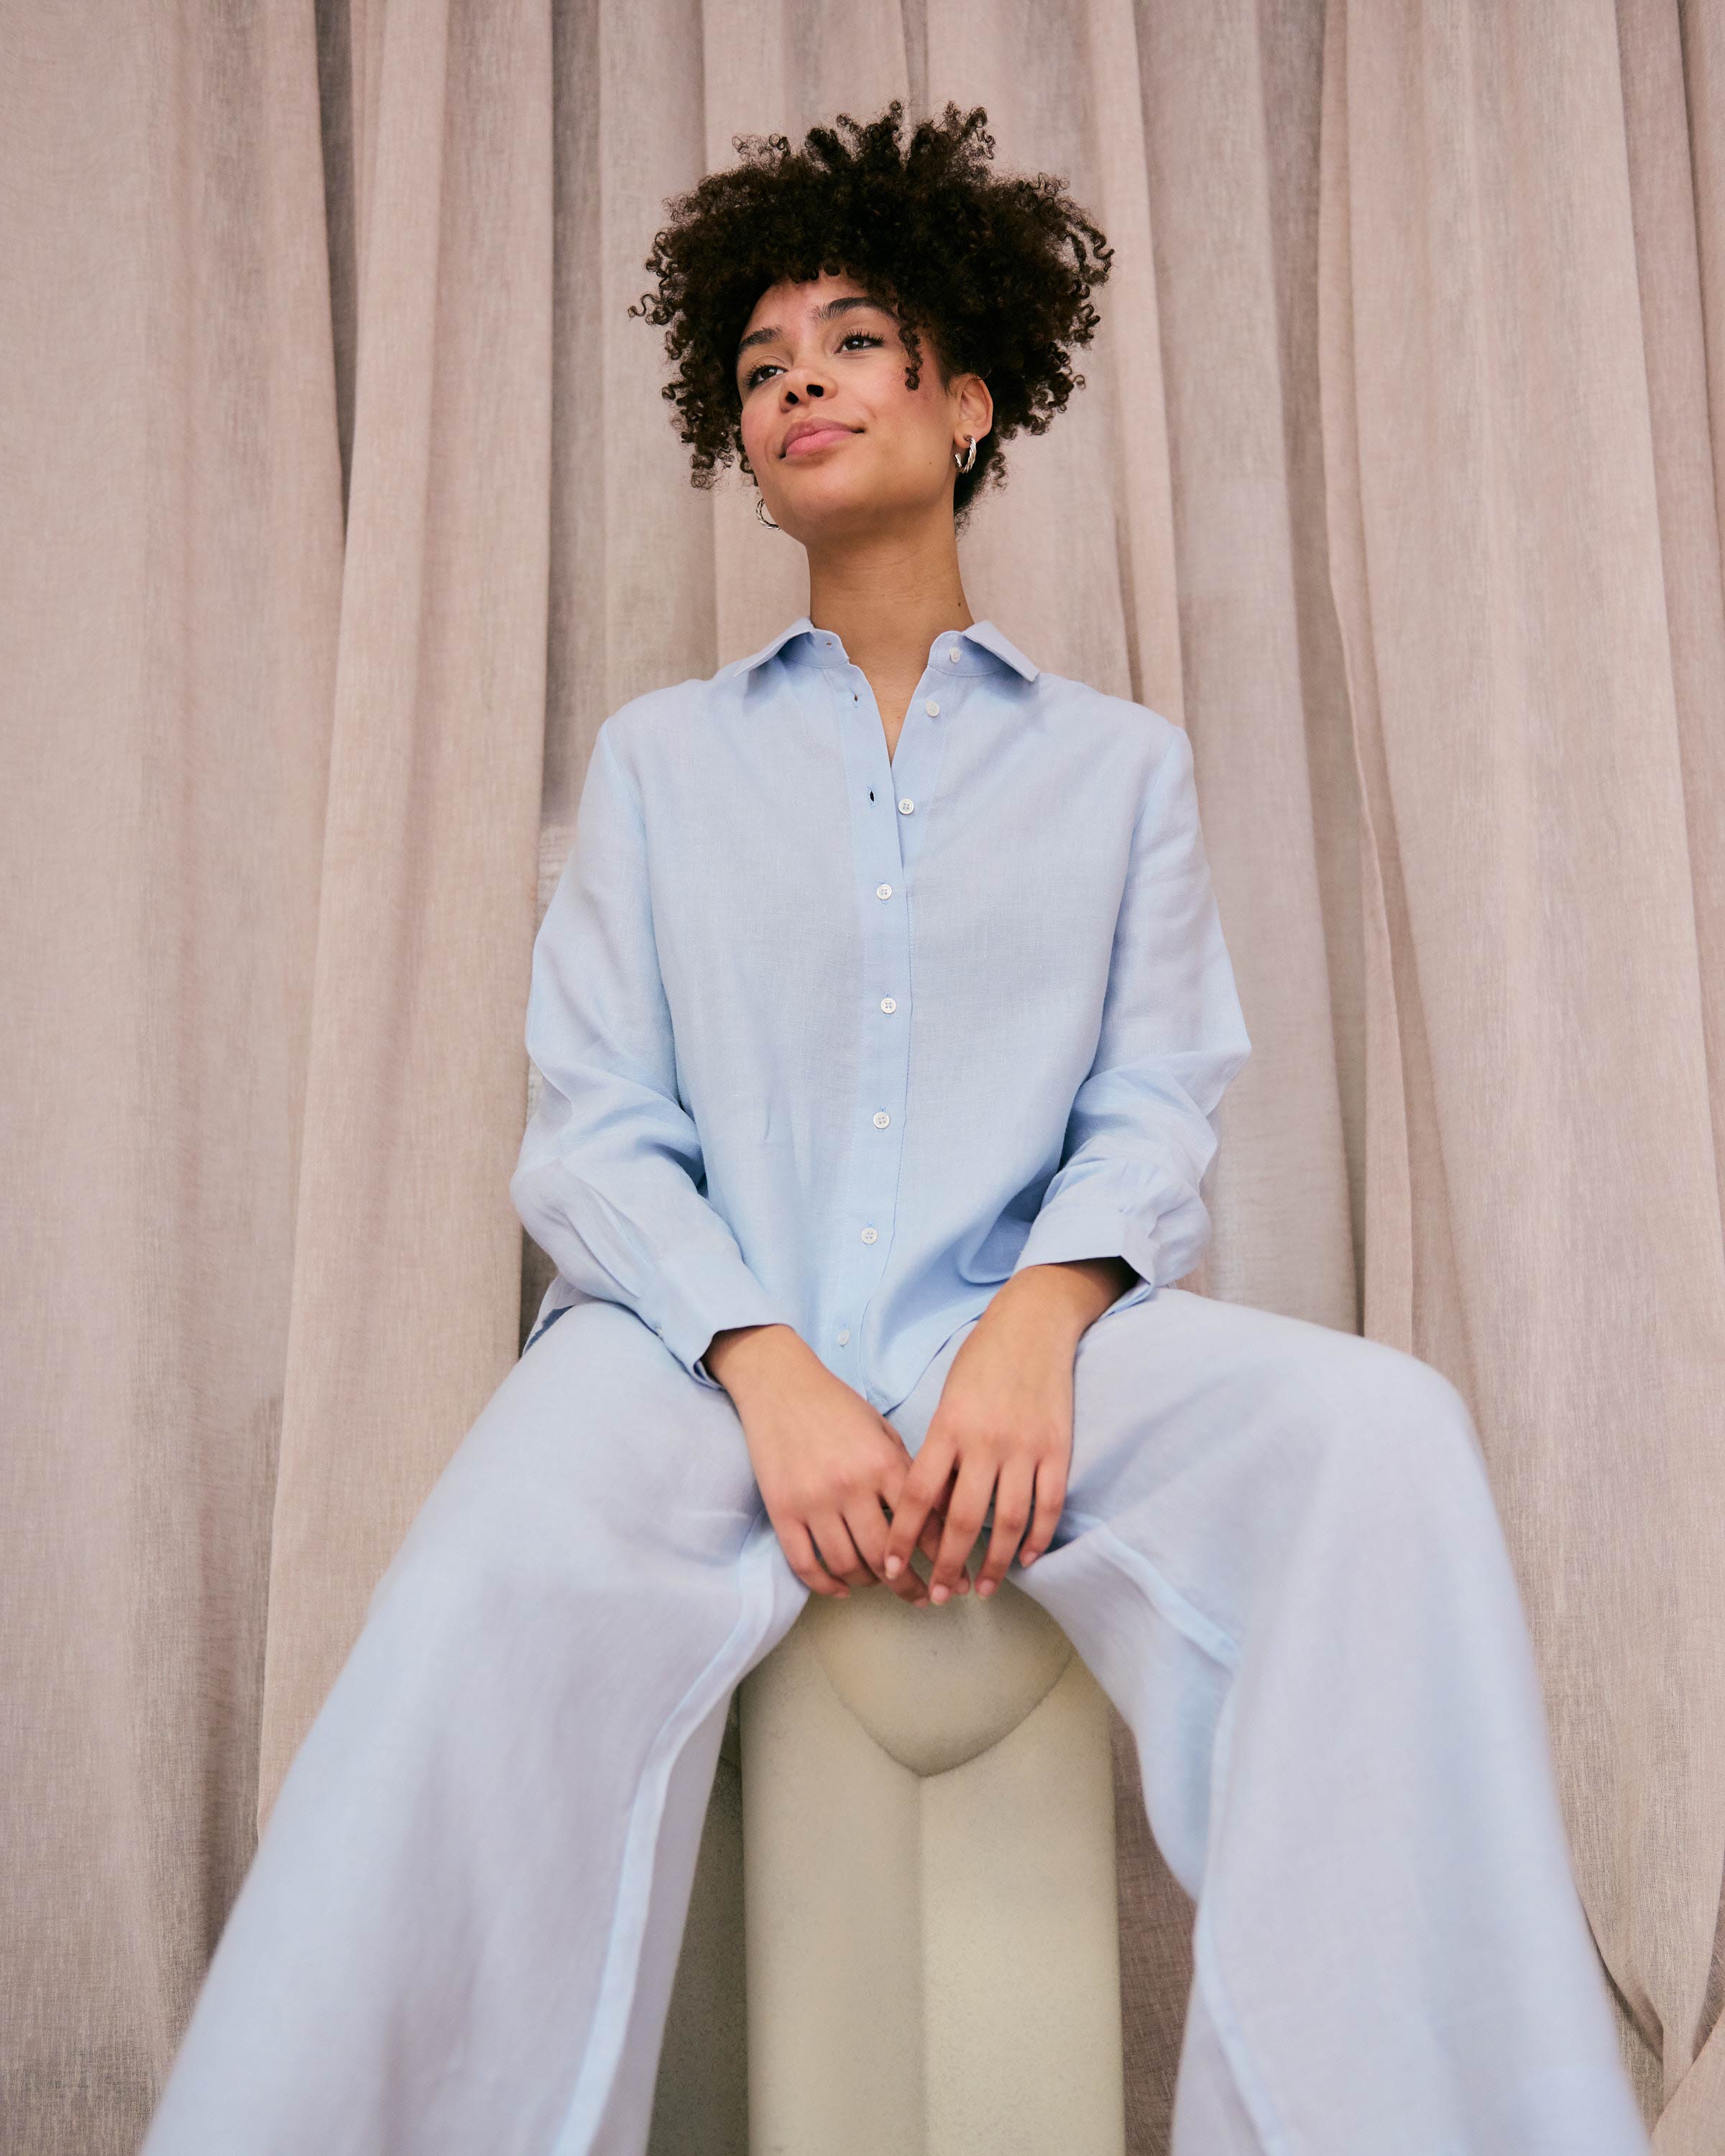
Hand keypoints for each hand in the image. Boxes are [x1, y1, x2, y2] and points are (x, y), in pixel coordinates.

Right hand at [704, 1324, 945, 1606]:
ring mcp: (813, 1501)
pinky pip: (805, 1563)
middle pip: (886, 1557)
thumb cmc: (837, 1406)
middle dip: (909, 1586)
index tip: (955, 1581)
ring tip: (880, 1583)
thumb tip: (934, 1517)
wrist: (780, 1385)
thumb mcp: (882, 1431)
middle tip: (922, 1597)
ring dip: (868, 1584)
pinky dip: (825, 1584)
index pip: (923, 1525)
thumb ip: (905, 1472)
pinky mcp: (782, 1510)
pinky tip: (841, 1587)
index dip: (943, 1560)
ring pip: (847, 1565)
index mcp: (884, 1463)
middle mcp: (851, 1486)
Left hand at [879, 1259, 1133, 1604]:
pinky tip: (1026, 1560)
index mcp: (948, 1428)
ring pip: (1008, 1522)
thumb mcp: (947, 1400)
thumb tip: (926, 1507)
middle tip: (937, 1596)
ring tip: (981, 1589)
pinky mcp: (1057, 1449)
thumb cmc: (982, 1361)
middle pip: (963, 1520)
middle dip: (947, 1565)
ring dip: (993, 1564)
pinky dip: (1037, 1538)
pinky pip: (1048, 1505)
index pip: (918, 1496)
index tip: (891, 1569)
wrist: (1034, 1324)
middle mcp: (985, 1442)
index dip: (903, 1539)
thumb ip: (939, 1450)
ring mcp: (1024, 1447)